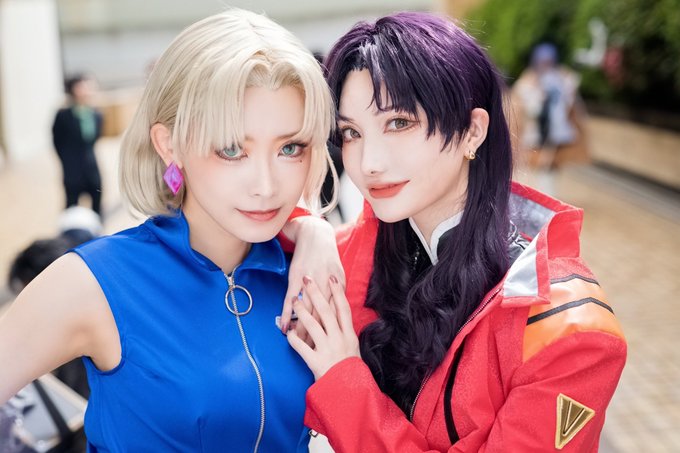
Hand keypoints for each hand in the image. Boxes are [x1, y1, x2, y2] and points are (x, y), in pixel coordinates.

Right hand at [280, 216, 344, 334]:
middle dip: (317, 334)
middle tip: (314, 351)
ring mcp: (309, 282)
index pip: (335, 314)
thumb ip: (338, 291)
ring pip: (306, 311)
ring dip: (301, 329)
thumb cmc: (327, 256)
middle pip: (321, 316)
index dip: (332, 330)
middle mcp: (325, 285)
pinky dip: (287, 314)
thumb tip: (339, 309)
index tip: (331, 344)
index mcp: (337, 285)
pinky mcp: (296, 278)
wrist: (315, 235)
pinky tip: (284, 327)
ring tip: (298, 344)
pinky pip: (291, 300)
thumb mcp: (338, 273)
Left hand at [287, 275, 359, 380]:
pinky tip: (288, 331)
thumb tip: (337, 311)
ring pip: (313, 325)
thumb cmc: (349, 368)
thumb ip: (344, 329)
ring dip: (302, 311)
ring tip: (295, 300)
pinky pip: (301, 347)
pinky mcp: (316, 361)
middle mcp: (339, 339)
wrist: (348, 391)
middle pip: (326, 311)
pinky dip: (293, 338)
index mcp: (349, 334)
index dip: (338, 292)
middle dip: (316, 293)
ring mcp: (328, 350)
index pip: (343, 308)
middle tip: (308, 279)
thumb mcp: (352, 346)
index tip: (332, 277)